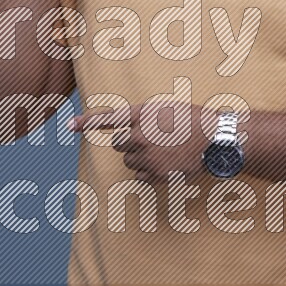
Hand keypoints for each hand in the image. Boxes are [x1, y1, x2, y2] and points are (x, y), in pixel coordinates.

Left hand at [69, 101, 207, 183]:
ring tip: (162, 152)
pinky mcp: (156, 174)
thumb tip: (125, 129)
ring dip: (140, 159)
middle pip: (118, 145)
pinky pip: (139, 177)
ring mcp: (148, 156)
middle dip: (128, 144)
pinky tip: (165, 165)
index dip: (86, 122)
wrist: (216, 140)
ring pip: (128, 162)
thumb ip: (142, 117)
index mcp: (144, 114)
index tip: (69, 126)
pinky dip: (148, 173)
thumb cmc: (193, 121)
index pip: (109, 118)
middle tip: (149, 141)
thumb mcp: (165, 108)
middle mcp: (142, 135)